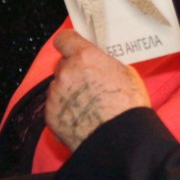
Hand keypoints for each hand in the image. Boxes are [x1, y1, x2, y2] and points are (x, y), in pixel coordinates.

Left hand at [45, 30, 150, 150]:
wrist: (119, 141)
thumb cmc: (128, 107)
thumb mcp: (126, 74)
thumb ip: (105, 65)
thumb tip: (99, 65)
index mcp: (85, 57)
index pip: (64, 38)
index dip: (69, 42)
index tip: (74, 47)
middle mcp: (66, 72)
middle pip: (62, 65)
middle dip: (73, 71)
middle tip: (89, 83)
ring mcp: (55, 94)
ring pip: (58, 86)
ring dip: (68, 91)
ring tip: (87, 106)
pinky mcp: (50, 115)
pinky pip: (55, 106)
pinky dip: (65, 110)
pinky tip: (81, 119)